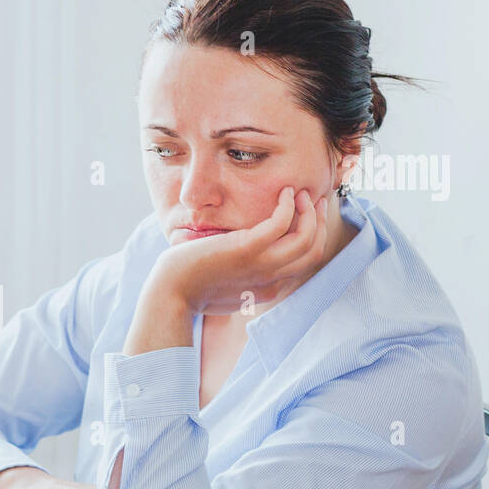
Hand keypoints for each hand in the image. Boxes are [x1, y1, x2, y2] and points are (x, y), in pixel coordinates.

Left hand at [154, 186, 327, 316]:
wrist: (169, 295)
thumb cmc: (189, 289)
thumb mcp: (224, 287)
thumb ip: (242, 277)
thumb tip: (243, 261)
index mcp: (267, 290)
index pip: (302, 263)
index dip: (311, 237)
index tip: (308, 217)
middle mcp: (270, 280)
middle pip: (312, 252)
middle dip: (319, 223)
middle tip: (315, 201)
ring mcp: (261, 266)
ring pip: (306, 239)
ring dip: (310, 213)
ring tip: (302, 194)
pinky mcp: (246, 250)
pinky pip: (282, 224)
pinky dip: (289, 206)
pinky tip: (285, 193)